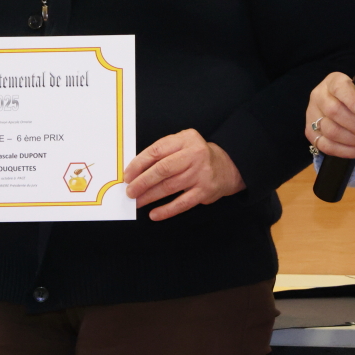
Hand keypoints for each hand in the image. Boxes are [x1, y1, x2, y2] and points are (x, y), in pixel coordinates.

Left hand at [124, 129, 245, 221]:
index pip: (157, 151)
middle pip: (163, 169)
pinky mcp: (205, 192)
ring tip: (137, 202)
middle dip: (142, 181)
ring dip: (150, 196)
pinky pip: (182, 203)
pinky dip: (166, 210)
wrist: (227, 166)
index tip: (127, 175)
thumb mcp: (183, 143)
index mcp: (185, 139)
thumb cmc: (196, 155)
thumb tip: (135, 170)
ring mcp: (200, 174)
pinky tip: (154, 214)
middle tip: (130, 191)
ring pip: (170, 187)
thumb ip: (163, 151)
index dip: (139, 164)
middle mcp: (194, 155)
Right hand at [306, 72, 354, 158]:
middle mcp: (319, 96)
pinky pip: (324, 145)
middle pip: (334, 111)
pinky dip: (344, 151)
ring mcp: (312, 114)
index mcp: (333, 82)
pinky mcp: (310, 132)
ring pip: (329, 130)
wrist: (341, 107)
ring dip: (352, 141)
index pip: (339, 87)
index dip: (351, 99)